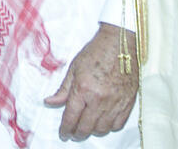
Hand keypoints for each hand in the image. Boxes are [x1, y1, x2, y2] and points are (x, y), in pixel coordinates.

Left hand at [43, 22, 137, 140]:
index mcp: (83, 89)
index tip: (63, 133)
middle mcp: (99, 98)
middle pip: (86, 128)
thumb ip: (63, 89)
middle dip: (77, 133)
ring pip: (102, 129)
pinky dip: (109, 126)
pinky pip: (118, 124)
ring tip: (88, 126)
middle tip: (73, 133)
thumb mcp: (74, 68)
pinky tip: (103, 121)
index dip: (65, 129)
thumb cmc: (96, 52)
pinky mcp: (128, 102)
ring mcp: (115, 102)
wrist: (120, 42)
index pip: (71, 117)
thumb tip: (49, 102)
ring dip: (92, 131)